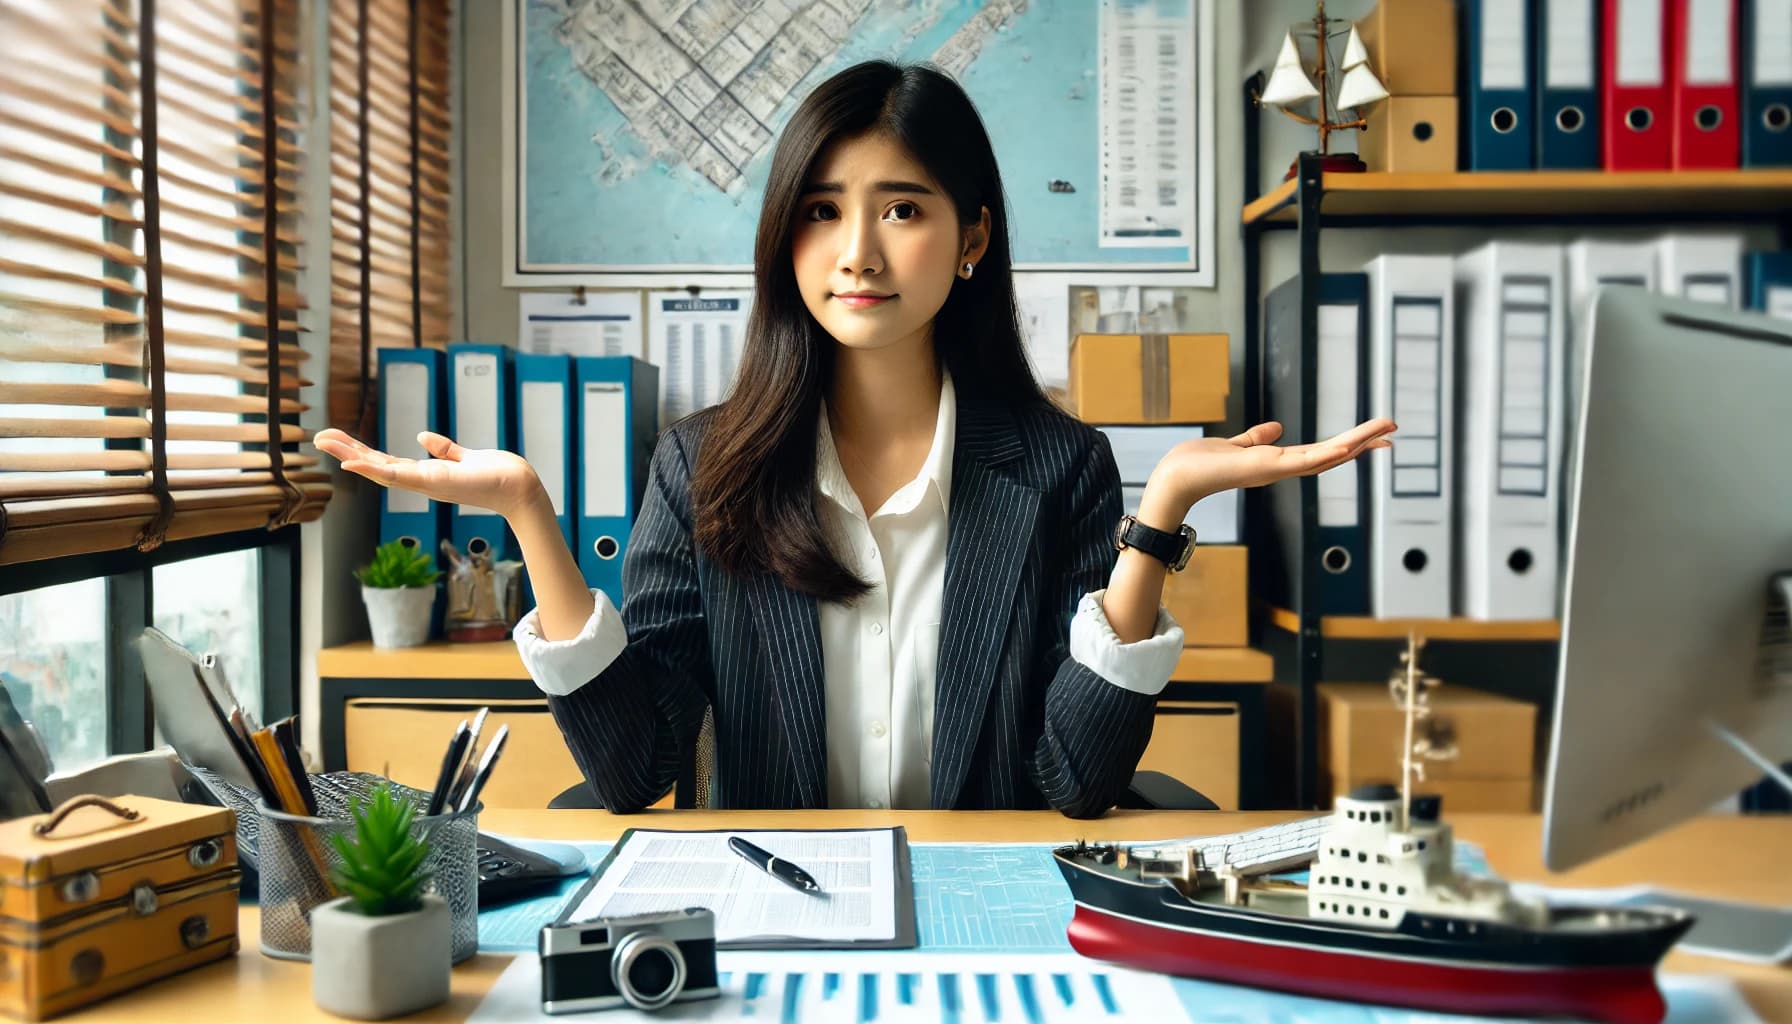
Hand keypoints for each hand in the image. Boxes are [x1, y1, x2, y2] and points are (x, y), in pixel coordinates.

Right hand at [313, 428, 545, 519]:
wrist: (519, 487)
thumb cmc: (497, 475)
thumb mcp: (464, 457)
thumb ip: (444, 449)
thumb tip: (423, 437)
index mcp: (425, 474)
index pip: (385, 462)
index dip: (361, 452)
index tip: (338, 439)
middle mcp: (420, 481)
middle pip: (375, 466)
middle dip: (347, 451)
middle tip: (319, 437)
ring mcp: (425, 484)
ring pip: (379, 470)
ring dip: (351, 456)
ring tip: (326, 443)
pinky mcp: (433, 482)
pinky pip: (397, 477)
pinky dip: (373, 471)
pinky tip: (351, 463)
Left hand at [1146, 418, 1395, 512]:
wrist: (1176, 477)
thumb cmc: (1199, 464)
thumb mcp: (1236, 446)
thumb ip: (1255, 438)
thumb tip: (1276, 427)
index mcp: (1278, 462)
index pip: (1322, 452)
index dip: (1350, 443)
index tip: (1375, 435)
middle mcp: (1283, 469)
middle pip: (1333, 455)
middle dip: (1364, 442)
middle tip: (1394, 430)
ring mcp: (1277, 470)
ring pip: (1326, 457)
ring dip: (1356, 443)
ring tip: (1385, 431)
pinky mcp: (1265, 468)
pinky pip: (1302, 462)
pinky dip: (1326, 454)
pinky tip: (1348, 446)